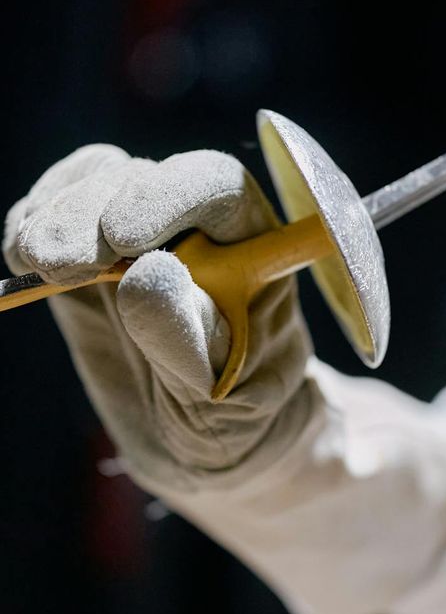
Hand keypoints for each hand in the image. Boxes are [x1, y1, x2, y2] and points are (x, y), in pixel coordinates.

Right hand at [3, 145, 311, 488]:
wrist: (203, 435)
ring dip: (61, 214)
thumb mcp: (223, 396)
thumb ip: (190, 339)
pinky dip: (34, 220)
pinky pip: (61, 205)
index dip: (170, 195)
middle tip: (63, 265)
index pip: (218, 185)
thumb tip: (148, 273)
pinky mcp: (94, 250)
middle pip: (148, 178)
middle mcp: (201, 226)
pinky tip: (23, 259)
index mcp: (253, 249)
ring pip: (100, 180)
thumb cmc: (233, 414)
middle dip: (97, 210)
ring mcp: (146, 232)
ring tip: (41, 265)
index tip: (124, 238)